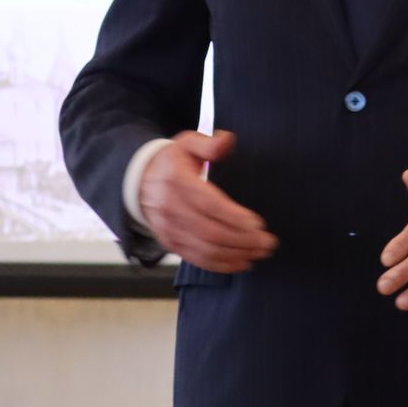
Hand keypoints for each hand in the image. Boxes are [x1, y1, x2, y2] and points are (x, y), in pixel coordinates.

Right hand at [139, 130, 275, 272]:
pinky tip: (241, 263)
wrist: (139, 181)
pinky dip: (220, 265)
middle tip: (268, 242)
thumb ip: (209, 144)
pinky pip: (196, 259)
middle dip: (243, 240)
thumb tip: (227, 141)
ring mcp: (169, 229)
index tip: (258, 224)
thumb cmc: (172, 162)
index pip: (209, 204)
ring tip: (260, 253)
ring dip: (235, 254)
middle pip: (210, 232)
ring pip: (205, 249)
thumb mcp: (187, 143)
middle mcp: (171, 209)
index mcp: (177, 182)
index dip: (234, 217)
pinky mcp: (170, 243)